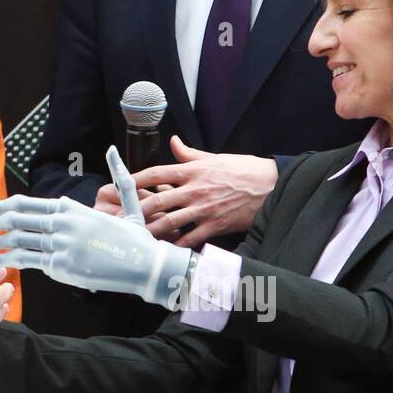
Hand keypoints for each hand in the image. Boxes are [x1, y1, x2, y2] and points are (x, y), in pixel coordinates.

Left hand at [0, 147, 194, 305]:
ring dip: (0, 242)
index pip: (27, 202)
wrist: (146, 266)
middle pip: (17, 219)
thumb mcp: (127, 202)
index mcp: (71, 208)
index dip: (5, 206)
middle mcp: (63, 223)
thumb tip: (114, 149)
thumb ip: (117, 176)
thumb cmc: (134, 238)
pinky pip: (28, 260)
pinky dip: (12, 260)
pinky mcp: (61, 266)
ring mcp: (60, 245)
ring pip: (19, 239)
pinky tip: (3, 261)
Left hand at [96, 135, 276, 246]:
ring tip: (135, 237)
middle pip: (157, 201)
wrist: (272, 185)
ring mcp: (204, 209)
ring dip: (151, 230)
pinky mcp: (215, 225)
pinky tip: (164, 250)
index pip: (157, 173)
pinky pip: (191, 239)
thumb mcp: (214, 157)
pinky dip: (177, 246)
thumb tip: (172, 141)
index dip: (136, 179)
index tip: (120, 185)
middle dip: (136, 210)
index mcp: (193, 171)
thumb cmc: (243, 170)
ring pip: (170, 222)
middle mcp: (195, 190)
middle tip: (120, 218)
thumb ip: (189, 153)